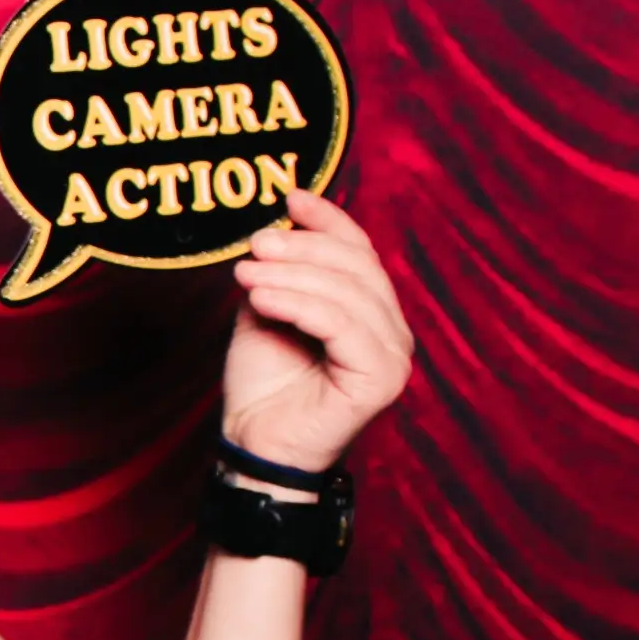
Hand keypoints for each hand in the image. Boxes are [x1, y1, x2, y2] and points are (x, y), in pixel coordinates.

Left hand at [222, 189, 415, 473]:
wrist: (254, 443)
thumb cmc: (262, 384)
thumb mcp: (266, 313)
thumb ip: (280, 275)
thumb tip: (276, 231)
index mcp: (370, 311)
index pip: (360, 251)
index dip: (329, 219)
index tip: (291, 196)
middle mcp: (391, 330)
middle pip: (356, 266)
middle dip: (303, 246)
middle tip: (255, 243)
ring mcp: (392, 357)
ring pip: (348, 293)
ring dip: (292, 274)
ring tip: (246, 272)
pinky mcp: (379, 380)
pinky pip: (342, 327)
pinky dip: (299, 305)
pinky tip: (260, 297)